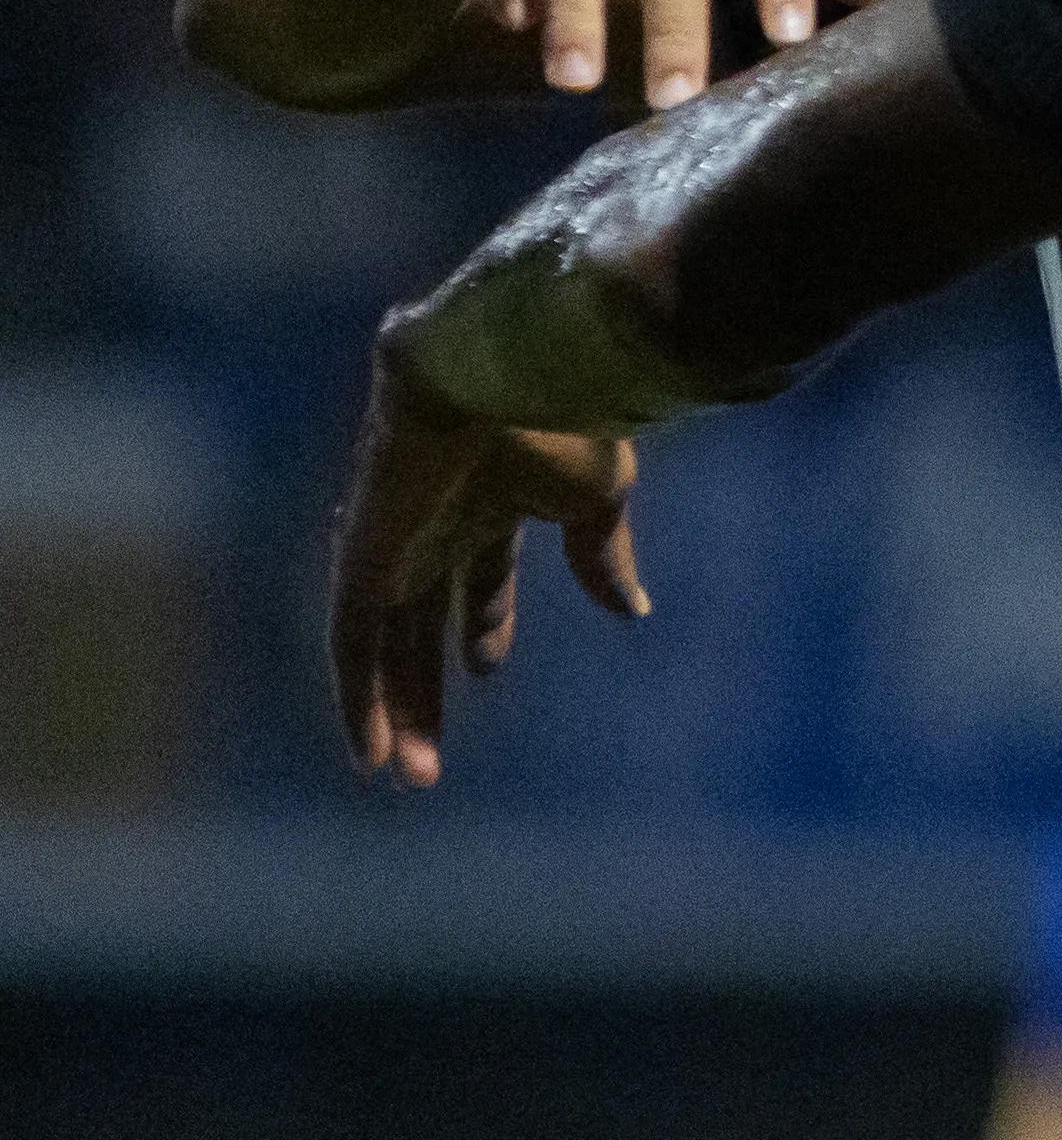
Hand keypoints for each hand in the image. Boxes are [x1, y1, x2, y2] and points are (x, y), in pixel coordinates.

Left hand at [331, 342, 647, 787]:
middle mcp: (434, 525)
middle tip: (431, 759)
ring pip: (378, 643)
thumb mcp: (598, 498)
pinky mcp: (363, 552)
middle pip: (416, 625)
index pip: (476, 578)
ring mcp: (392, 540)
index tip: (486, 669)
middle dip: (424, 691)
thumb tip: (633, 612)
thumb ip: (604, 556)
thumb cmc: (564, 419)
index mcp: (491, 504)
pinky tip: (366, 744)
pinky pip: (350, 636)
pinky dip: (355, 692)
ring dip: (389, 708)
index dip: (483, 624)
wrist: (506, 366)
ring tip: (400, 773)